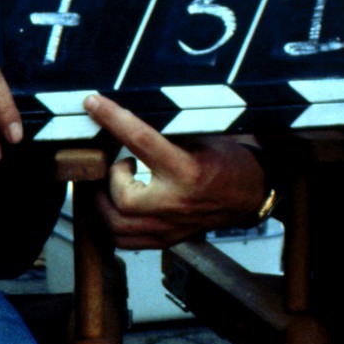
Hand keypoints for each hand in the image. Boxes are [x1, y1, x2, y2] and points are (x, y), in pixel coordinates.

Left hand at [82, 93, 267, 249]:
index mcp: (187, 170)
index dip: (113, 118)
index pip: (140, 139)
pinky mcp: (166, 239)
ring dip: (105, 201)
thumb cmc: (227, 160)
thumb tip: (126, 113)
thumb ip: (165, 129)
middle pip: (123, 198)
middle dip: (112, 176)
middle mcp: (176, 203)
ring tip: (115, 182)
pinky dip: (113, 222)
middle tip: (118, 161)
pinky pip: (125, 240)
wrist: (251, 194)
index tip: (92, 103)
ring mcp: (170, 226)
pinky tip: (117, 204)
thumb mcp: (202, 135)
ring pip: (117, 225)